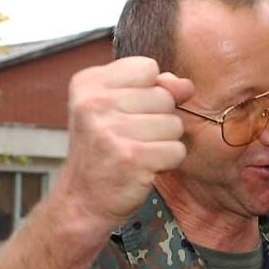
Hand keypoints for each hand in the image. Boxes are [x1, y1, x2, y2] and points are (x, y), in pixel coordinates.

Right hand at [54, 57, 193, 240]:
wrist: (83, 200)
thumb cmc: (103, 151)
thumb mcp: (117, 109)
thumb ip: (152, 89)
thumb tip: (185, 85)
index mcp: (88, 83)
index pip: (147, 68)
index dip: (150, 91)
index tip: (129, 112)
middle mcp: (95, 103)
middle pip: (165, 97)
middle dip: (159, 120)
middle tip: (132, 138)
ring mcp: (112, 130)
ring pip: (174, 124)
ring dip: (164, 143)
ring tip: (138, 153)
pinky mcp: (131, 157)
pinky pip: (176, 150)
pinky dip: (167, 162)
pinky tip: (144, 167)